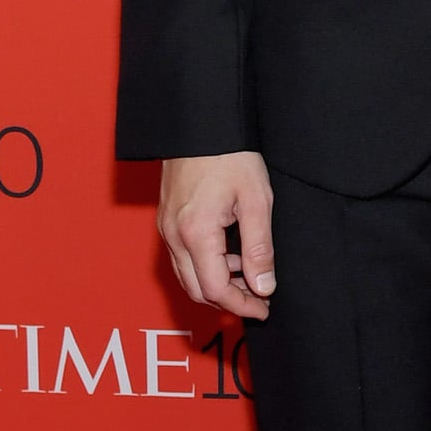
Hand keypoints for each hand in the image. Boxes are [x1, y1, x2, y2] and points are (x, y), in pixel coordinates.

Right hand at [158, 151, 275, 321]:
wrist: (202, 122)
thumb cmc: (230, 155)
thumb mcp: (256, 201)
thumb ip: (259, 248)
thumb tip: (264, 286)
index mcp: (196, 233)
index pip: (215, 289)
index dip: (241, 305)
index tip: (264, 307)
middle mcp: (174, 235)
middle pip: (196, 289)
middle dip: (228, 300)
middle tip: (259, 299)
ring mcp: (166, 227)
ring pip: (187, 275)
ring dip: (216, 284)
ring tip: (249, 275)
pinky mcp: (166, 220)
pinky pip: (182, 257)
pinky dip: (205, 266)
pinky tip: (230, 255)